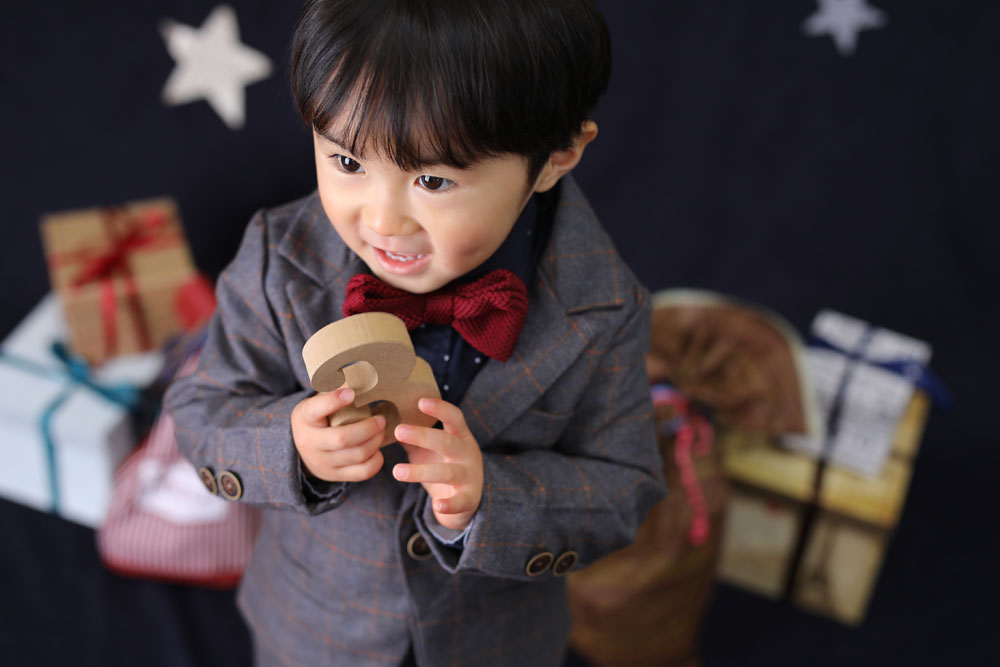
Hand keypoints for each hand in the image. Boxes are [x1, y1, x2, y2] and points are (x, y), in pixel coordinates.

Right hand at [291, 388, 385, 481]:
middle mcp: (310, 443)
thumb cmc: (317, 418)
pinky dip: (376, 459)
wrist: (301, 449)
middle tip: (381, 419)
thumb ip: (335, 390)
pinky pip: (363, 472)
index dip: (335, 400)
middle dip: (367, 428)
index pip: (318, 408)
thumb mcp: (318, 402)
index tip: (352, 392)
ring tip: (381, 431)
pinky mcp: (335, 475)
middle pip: (342, 438)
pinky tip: (377, 448)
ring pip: (357, 455)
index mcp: (305, 417)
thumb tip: (362, 374)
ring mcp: (322, 462)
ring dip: (375, 441)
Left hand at [392, 398, 483, 531]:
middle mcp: (467, 453)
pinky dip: (449, 505)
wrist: (470, 498)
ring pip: (447, 472)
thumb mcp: (431, 449)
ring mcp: (469, 476)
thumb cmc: (445, 465)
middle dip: (423, 436)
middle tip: (398, 430)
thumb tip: (384, 421)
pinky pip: (459, 502)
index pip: (454, 417)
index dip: (440, 409)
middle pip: (446, 442)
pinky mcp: (468, 498)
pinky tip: (437, 505)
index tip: (420, 401)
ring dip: (421, 471)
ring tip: (397, 471)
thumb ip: (414, 438)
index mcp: (460, 437)